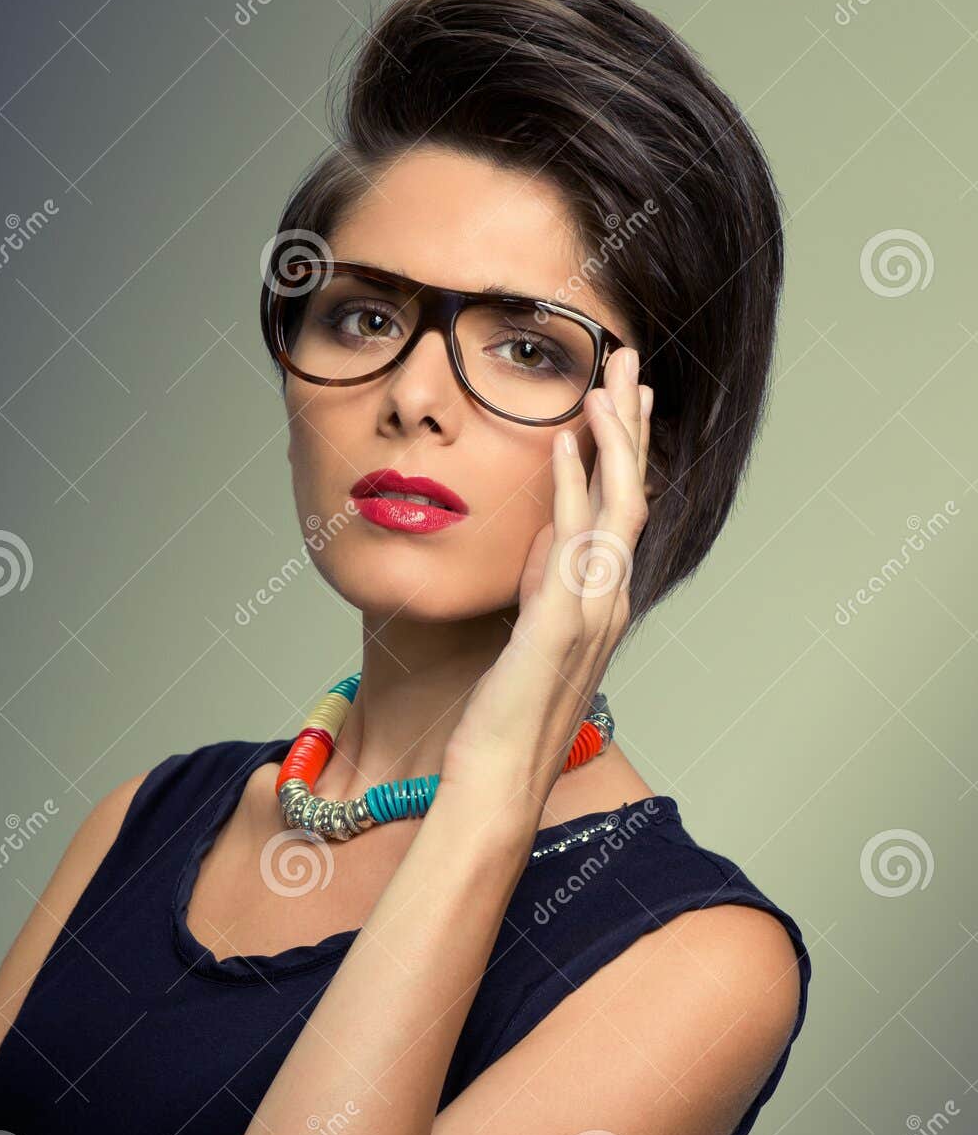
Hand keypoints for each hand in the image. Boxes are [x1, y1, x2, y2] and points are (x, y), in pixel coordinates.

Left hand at [439, 347, 652, 829]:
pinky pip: (573, 542)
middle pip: (634, 490)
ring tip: (606, 380)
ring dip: (612, 438)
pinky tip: (562, 445)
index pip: (625, 506)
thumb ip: (545, 582)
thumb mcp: (530, 632)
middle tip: (628, 357)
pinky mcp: (559, 625)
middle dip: (631, 420)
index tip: (624, 393)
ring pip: (617, 505)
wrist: (501, 776)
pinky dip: (571, 487)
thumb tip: (550, 535)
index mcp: (600, 599)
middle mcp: (607, 598)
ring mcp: (590, 612)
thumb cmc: (509, 711)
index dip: (628, 446)